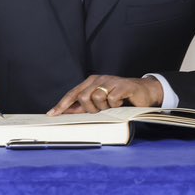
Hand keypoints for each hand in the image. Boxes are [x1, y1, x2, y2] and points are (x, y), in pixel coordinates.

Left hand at [47, 75, 162, 115]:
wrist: (143, 92)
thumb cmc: (120, 98)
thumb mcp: (101, 102)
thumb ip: (85, 106)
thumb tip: (68, 112)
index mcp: (91, 82)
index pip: (73, 93)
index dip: (62, 104)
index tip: (52, 114)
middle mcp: (99, 79)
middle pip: (83, 97)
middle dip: (90, 109)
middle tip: (101, 111)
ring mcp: (111, 81)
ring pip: (97, 98)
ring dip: (104, 107)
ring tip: (112, 106)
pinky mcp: (122, 86)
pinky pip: (112, 98)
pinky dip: (115, 104)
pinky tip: (121, 102)